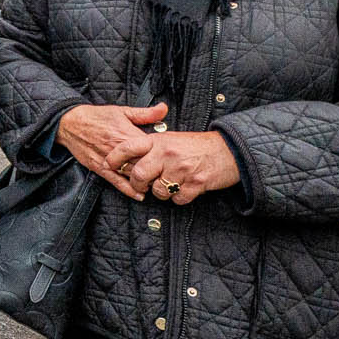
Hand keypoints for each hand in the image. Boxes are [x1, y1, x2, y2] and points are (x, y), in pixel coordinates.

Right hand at [56, 102, 170, 199]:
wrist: (70, 123)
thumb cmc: (96, 117)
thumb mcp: (122, 111)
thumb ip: (145, 113)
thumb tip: (164, 109)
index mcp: (126, 134)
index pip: (150, 148)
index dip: (162, 155)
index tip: (171, 159)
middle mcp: (118, 149)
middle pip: (142, 164)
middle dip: (156, 171)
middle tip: (167, 176)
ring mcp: (109, 160)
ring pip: (131, 175)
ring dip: (144, 181)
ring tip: (156, 184)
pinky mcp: (99, 168)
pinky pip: (116, 182)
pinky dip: (128, 190)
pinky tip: (139, 194)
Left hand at [125, 130, 240, 206]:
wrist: (229, 151)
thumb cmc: (197, 146)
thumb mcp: (171, 139)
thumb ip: (151, 147)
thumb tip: (129, 160)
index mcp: (159, 141)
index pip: (128, 147)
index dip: (115, 158)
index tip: (109, 165)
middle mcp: (168, 154)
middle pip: (139, 175)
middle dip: (138, 185)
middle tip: (143, 186)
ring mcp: (182, 169)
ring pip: (158, 191)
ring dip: (162, 193)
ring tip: (171, 184)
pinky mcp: (196, 183)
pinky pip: (178, 199)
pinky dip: (180, 198)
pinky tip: (185, 189)